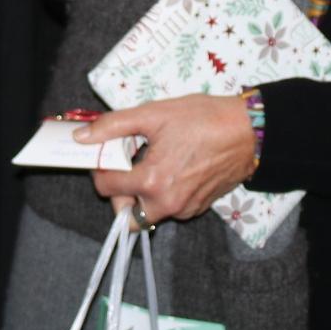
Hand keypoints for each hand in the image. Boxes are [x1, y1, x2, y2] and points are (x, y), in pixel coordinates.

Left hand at [81, 95, 256, 224]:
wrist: (249, 132)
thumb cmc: (204, 119)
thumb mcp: (154, 114)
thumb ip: (113, 126)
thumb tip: (82, 136)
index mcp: (151, 181)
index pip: (105, 186)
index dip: (101, 167)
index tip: (109, 154)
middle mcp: (166, 203)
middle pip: (123, 214)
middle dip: (119, 192)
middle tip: (127, 165)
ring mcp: (183, 209)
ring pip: (147, 215)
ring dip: (140, 196)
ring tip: (151, 164)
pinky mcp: (197, 208)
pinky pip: (169, 210)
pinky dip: (162, 195)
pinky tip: (172, 168)